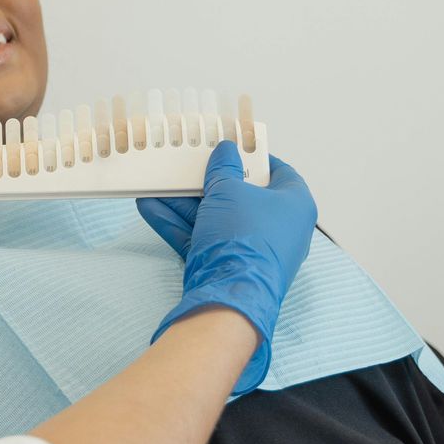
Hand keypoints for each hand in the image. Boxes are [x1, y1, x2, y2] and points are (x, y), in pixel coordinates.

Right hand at [136, 142, 315, 393]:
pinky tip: (149, 207)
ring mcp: (251, 249)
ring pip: (216, 217)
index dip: (255, 157)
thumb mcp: (229, 191)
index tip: (232, 147)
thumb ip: (224, 168)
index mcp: (294, 205)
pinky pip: (202, 237)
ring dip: (185, 201)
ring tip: (157, 182)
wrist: (229, 296)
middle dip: (209, 180)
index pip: (280, 171)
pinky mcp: (226, 266)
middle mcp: (278, 228)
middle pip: (241, 196)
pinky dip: (178, 224)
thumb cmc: (243, 236)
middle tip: (189, 163)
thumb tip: (226, 150)